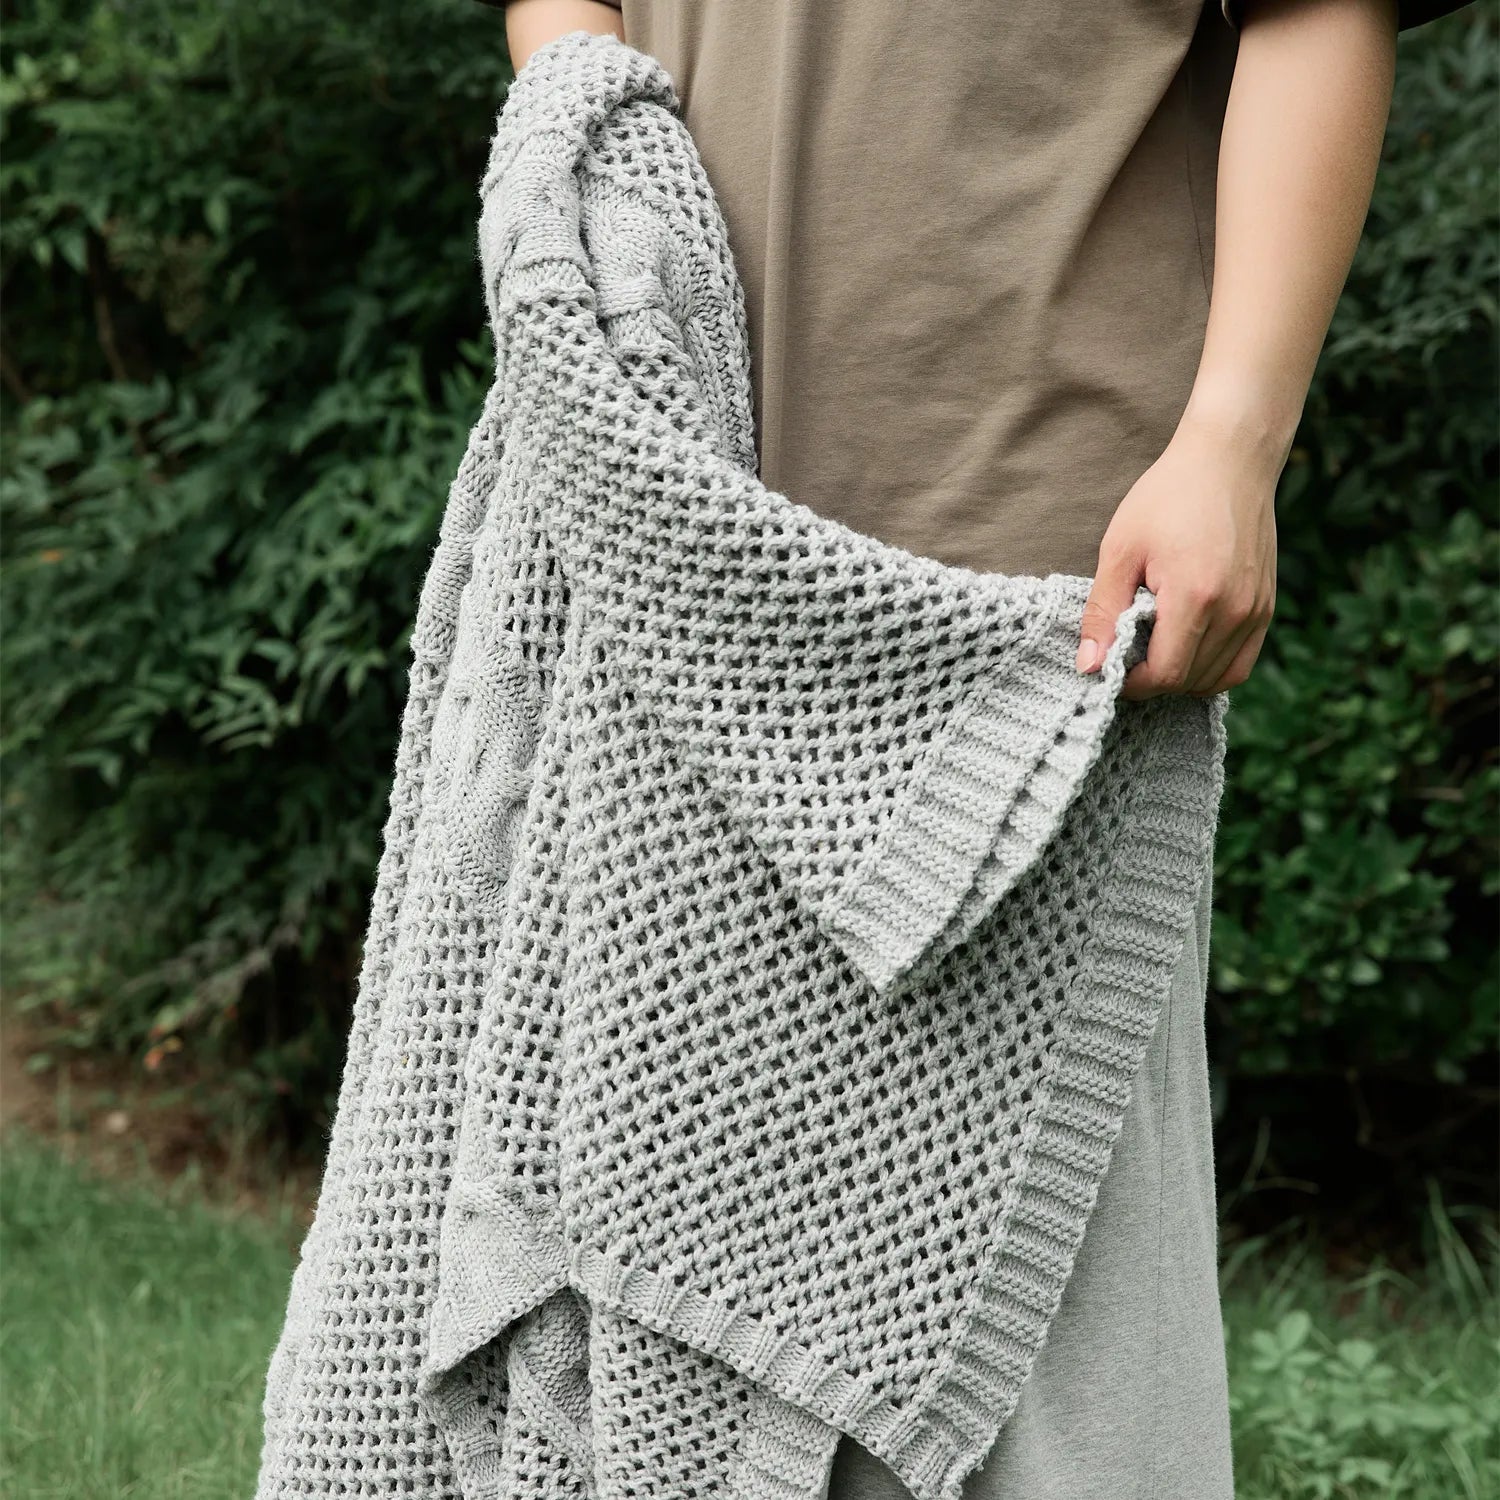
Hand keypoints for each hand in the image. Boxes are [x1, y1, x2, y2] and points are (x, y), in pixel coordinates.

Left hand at [1076, 410, 1278, 699]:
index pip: (1165, 674)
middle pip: (1188, 682)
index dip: (1131, 683)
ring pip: (1216, 680)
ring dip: (1180, 678)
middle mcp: (1235, 611)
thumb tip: (1089, 666)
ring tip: (1152, 650)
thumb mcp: (1120, 549)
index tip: (1109, 668)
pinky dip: (1209, 669)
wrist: (1229, 461)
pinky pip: (1240, 664)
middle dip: (1151, 681)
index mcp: (1196, 596)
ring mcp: (1256, 612)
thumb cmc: (1169, 497)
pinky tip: (1183, 648)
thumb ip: (1102, 612)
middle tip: (1125, 655)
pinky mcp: (1266, 608)